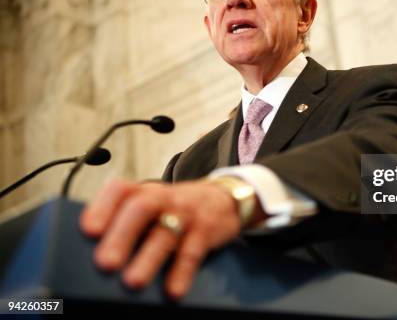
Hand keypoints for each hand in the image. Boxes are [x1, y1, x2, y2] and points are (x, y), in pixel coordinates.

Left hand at [80, 178, 240, 298]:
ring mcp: (186, 214)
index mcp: (144, 191)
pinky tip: (172, 291)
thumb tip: (89, 256)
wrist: (223, 199)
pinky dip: (182, 272)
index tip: (88, 230)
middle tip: (105, 263)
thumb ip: (125, 221)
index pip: (120, 190)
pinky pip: (193, 252)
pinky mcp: (206, 231)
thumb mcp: (152, 205)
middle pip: (140, 208)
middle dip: (121, 235)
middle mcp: (164, 199)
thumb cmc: (175, 209)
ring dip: (148, 258)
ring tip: (132, 283)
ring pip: (166, 233)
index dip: (102, 208)